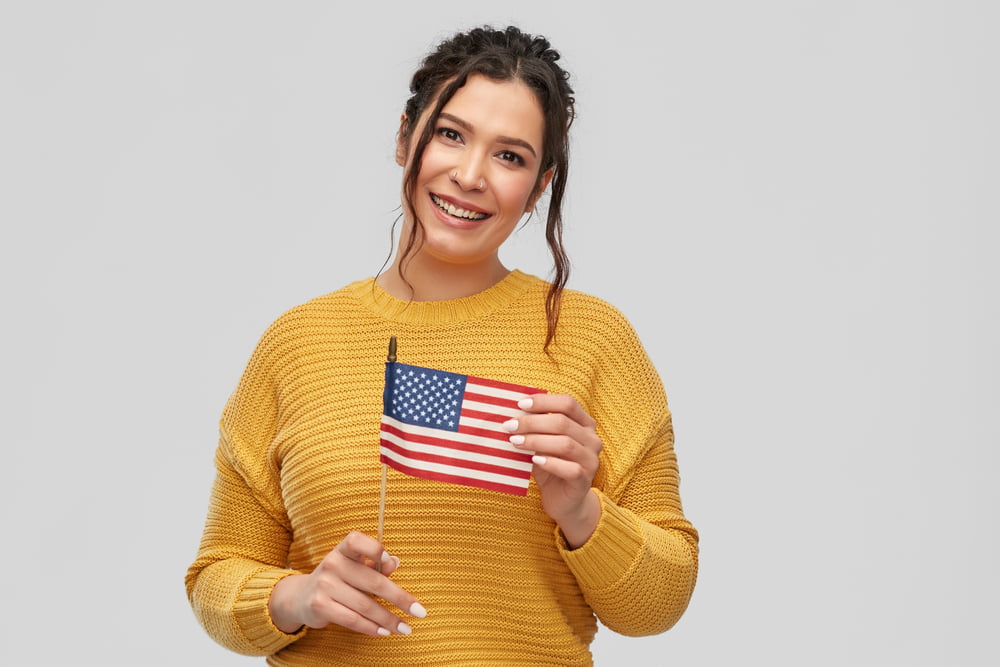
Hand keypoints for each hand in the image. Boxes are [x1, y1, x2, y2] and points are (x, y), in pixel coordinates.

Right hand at [268, 531, 426, 635]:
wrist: (301, 597)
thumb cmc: (338, 579)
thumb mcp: (354, 568)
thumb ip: (375, 566)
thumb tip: (395, 562)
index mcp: (343, 549)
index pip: (356, 541)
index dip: (373, 549)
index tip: (389, 560)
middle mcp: (333, 564)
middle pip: (373, 581)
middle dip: (400, 598)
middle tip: (419, 611)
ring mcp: (324, 585)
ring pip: (365, 605)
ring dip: (388, 619)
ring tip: (405, 628)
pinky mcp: (319, 606)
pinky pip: (352, 619)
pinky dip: (371, 627)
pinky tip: (384, 632)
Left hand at [504, 394, 602, 547]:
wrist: (563, 501)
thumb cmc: (551, 467)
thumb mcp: (542, 443)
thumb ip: (535, 428)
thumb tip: (513, 410)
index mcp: (585, 424)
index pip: (568, 403)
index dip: (543, 401)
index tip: (519, 404)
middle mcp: (592, 439)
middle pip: (563, 422)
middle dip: (532, 422)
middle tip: (509, 425)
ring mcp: (591, 460)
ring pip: (565, 444)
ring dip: (536, 440)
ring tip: (515, 442)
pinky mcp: (585, 480)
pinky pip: (570, 469)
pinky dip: (550, 462)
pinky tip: (534, 461)